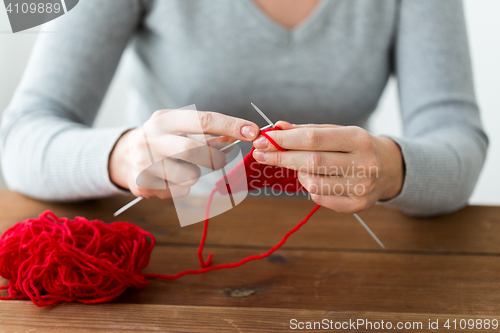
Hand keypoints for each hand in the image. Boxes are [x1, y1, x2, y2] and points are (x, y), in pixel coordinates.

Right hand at [109, 109, 258, 198]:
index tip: (253, 131)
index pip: (203, 120)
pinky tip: (168, 179)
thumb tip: (240, 135)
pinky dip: (181, 188)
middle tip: (220, 161)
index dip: (231, 125)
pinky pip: (178, 192)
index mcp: (164, 119)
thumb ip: (209, 133)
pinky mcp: (142, 184)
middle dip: (215, 158)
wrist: (123, 156)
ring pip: (189, 176)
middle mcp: (151, 137)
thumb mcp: (180, 129)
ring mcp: (143, 162)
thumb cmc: (163, 140)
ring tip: (183, 169)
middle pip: (195, 150)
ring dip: (195, 175)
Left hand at [252, 121, 403, 212]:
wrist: (390, 168)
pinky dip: (310, 187)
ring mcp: (362, 187)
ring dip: (298, 174)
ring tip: (301, 167)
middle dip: (281, 157)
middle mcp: (364, 163)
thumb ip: (307, 130)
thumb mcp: (338, 132)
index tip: (263, 140)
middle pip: (311, 162)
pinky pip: (320, 198)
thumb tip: (277, 127)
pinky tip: (315, 179)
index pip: (314, 138)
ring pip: (313, 183)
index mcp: (359, 139)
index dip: (285, 140)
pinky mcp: (357, 205)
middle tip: (260, 154)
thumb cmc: (356, 146)